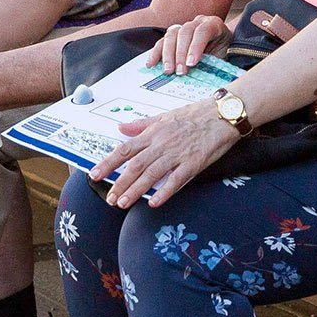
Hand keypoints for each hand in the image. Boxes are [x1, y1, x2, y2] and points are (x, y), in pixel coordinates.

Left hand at [91, 100, 241, 207]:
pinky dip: (164, 191)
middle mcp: (162, 143)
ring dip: (135, 189)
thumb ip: (142, 124)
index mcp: (154, 132)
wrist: (223, 113)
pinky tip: (153, 202)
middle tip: (109, 198)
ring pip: (152, 174)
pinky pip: (176, 179)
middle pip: (135, 165)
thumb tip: (120, 127)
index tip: (94, 175)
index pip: (125, 149)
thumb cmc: (195, 114)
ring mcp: (178, 154)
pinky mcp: (194, 162)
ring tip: (123, 203)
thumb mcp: (165, 115)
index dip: (108, 163)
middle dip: (119, 183)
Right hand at [145, 15, 229, 74]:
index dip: (196, 47)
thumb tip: (205, 78)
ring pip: (171, 35)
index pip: (202, 31)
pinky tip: (152, 64)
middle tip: (179, 71)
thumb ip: (215, 63)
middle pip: (185, 32)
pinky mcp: (174, 35)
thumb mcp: (224, 57)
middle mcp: (198, 22)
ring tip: (168, 71)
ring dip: (168, 54)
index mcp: (214, 24)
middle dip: (180, 53)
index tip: (191, 63)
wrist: (224, 47)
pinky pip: (162, 41)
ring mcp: (185, 26)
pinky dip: (156, 53)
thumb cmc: (224, 53)